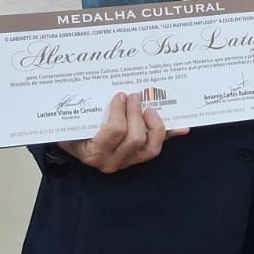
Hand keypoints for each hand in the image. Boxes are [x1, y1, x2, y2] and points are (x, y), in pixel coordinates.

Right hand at [58, 91, 187, 173]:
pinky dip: (170, 136)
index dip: (120, 111)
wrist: (72, 146)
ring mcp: (127, 162)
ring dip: (155, 125)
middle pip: (135, 139)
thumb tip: (115, 92)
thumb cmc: (71, 131)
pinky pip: (156, 147)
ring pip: (150, 148)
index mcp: (93, 152)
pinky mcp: (138, 159)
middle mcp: (111, 161)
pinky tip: (182, 127)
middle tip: (135, 96)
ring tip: (151, 109)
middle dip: (137, 114)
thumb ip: (86, 109)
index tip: (121, 95)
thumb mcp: (74, 122)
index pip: (114, 132)